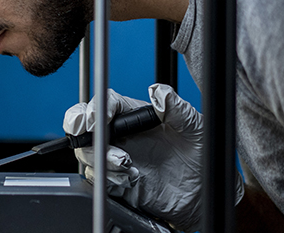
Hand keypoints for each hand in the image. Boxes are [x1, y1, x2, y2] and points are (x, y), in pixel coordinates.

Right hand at [63, 84, 241, 231]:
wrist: (203, 192)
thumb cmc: (200, 156)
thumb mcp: (194, 127)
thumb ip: (177, 108)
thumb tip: (159, 92)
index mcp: (135, 116)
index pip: (105, 103)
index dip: (96, 108)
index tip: (98, 118)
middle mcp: (122, 135)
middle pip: (84, 125)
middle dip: (80, 128)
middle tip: (89, 134)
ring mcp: (117, 159)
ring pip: (87, 154)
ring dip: (100, 158)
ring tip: (126, 163)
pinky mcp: (118, 182)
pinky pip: (98, 180)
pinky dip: (108, 179)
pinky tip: (130, 178)